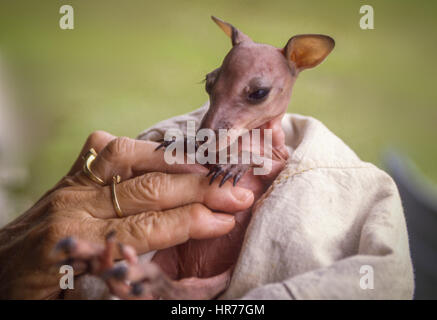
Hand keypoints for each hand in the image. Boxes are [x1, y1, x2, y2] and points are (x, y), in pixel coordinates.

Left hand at [0, 131, 253, 298]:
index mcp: (80, 245)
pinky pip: (106, 148)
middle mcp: (76, 208)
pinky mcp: (71, 174)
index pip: (152, 227)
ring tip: (212, 165)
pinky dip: (142, 146)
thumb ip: (124, 278)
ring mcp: (72, 185)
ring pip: (128, 158)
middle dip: (200, 189)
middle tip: (237, 189)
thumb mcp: (80, 299)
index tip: (227, 219)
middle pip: (150, 191)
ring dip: (176, 160)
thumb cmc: (37, 293)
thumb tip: (177, 264)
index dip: (194, 221)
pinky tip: (167, 152)